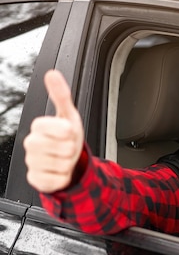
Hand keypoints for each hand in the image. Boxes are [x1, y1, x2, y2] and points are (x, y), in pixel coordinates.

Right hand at [24, 70, 84, 192]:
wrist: (67, 160)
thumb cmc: (67, 136)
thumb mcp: (68, 114)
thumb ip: (61, 95)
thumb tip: (52, 73)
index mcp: (39, 127)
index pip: (49, 126)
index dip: (64, 130)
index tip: (69, 131)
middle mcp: (31, 144)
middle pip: (59, 148)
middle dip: (70, 148)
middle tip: (68, 146)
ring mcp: (32, 162)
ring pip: (59, 165)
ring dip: (68, 163)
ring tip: (65, 158)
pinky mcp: (36, 179)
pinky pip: (56, 180)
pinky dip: (64, 177)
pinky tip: (60, 171)